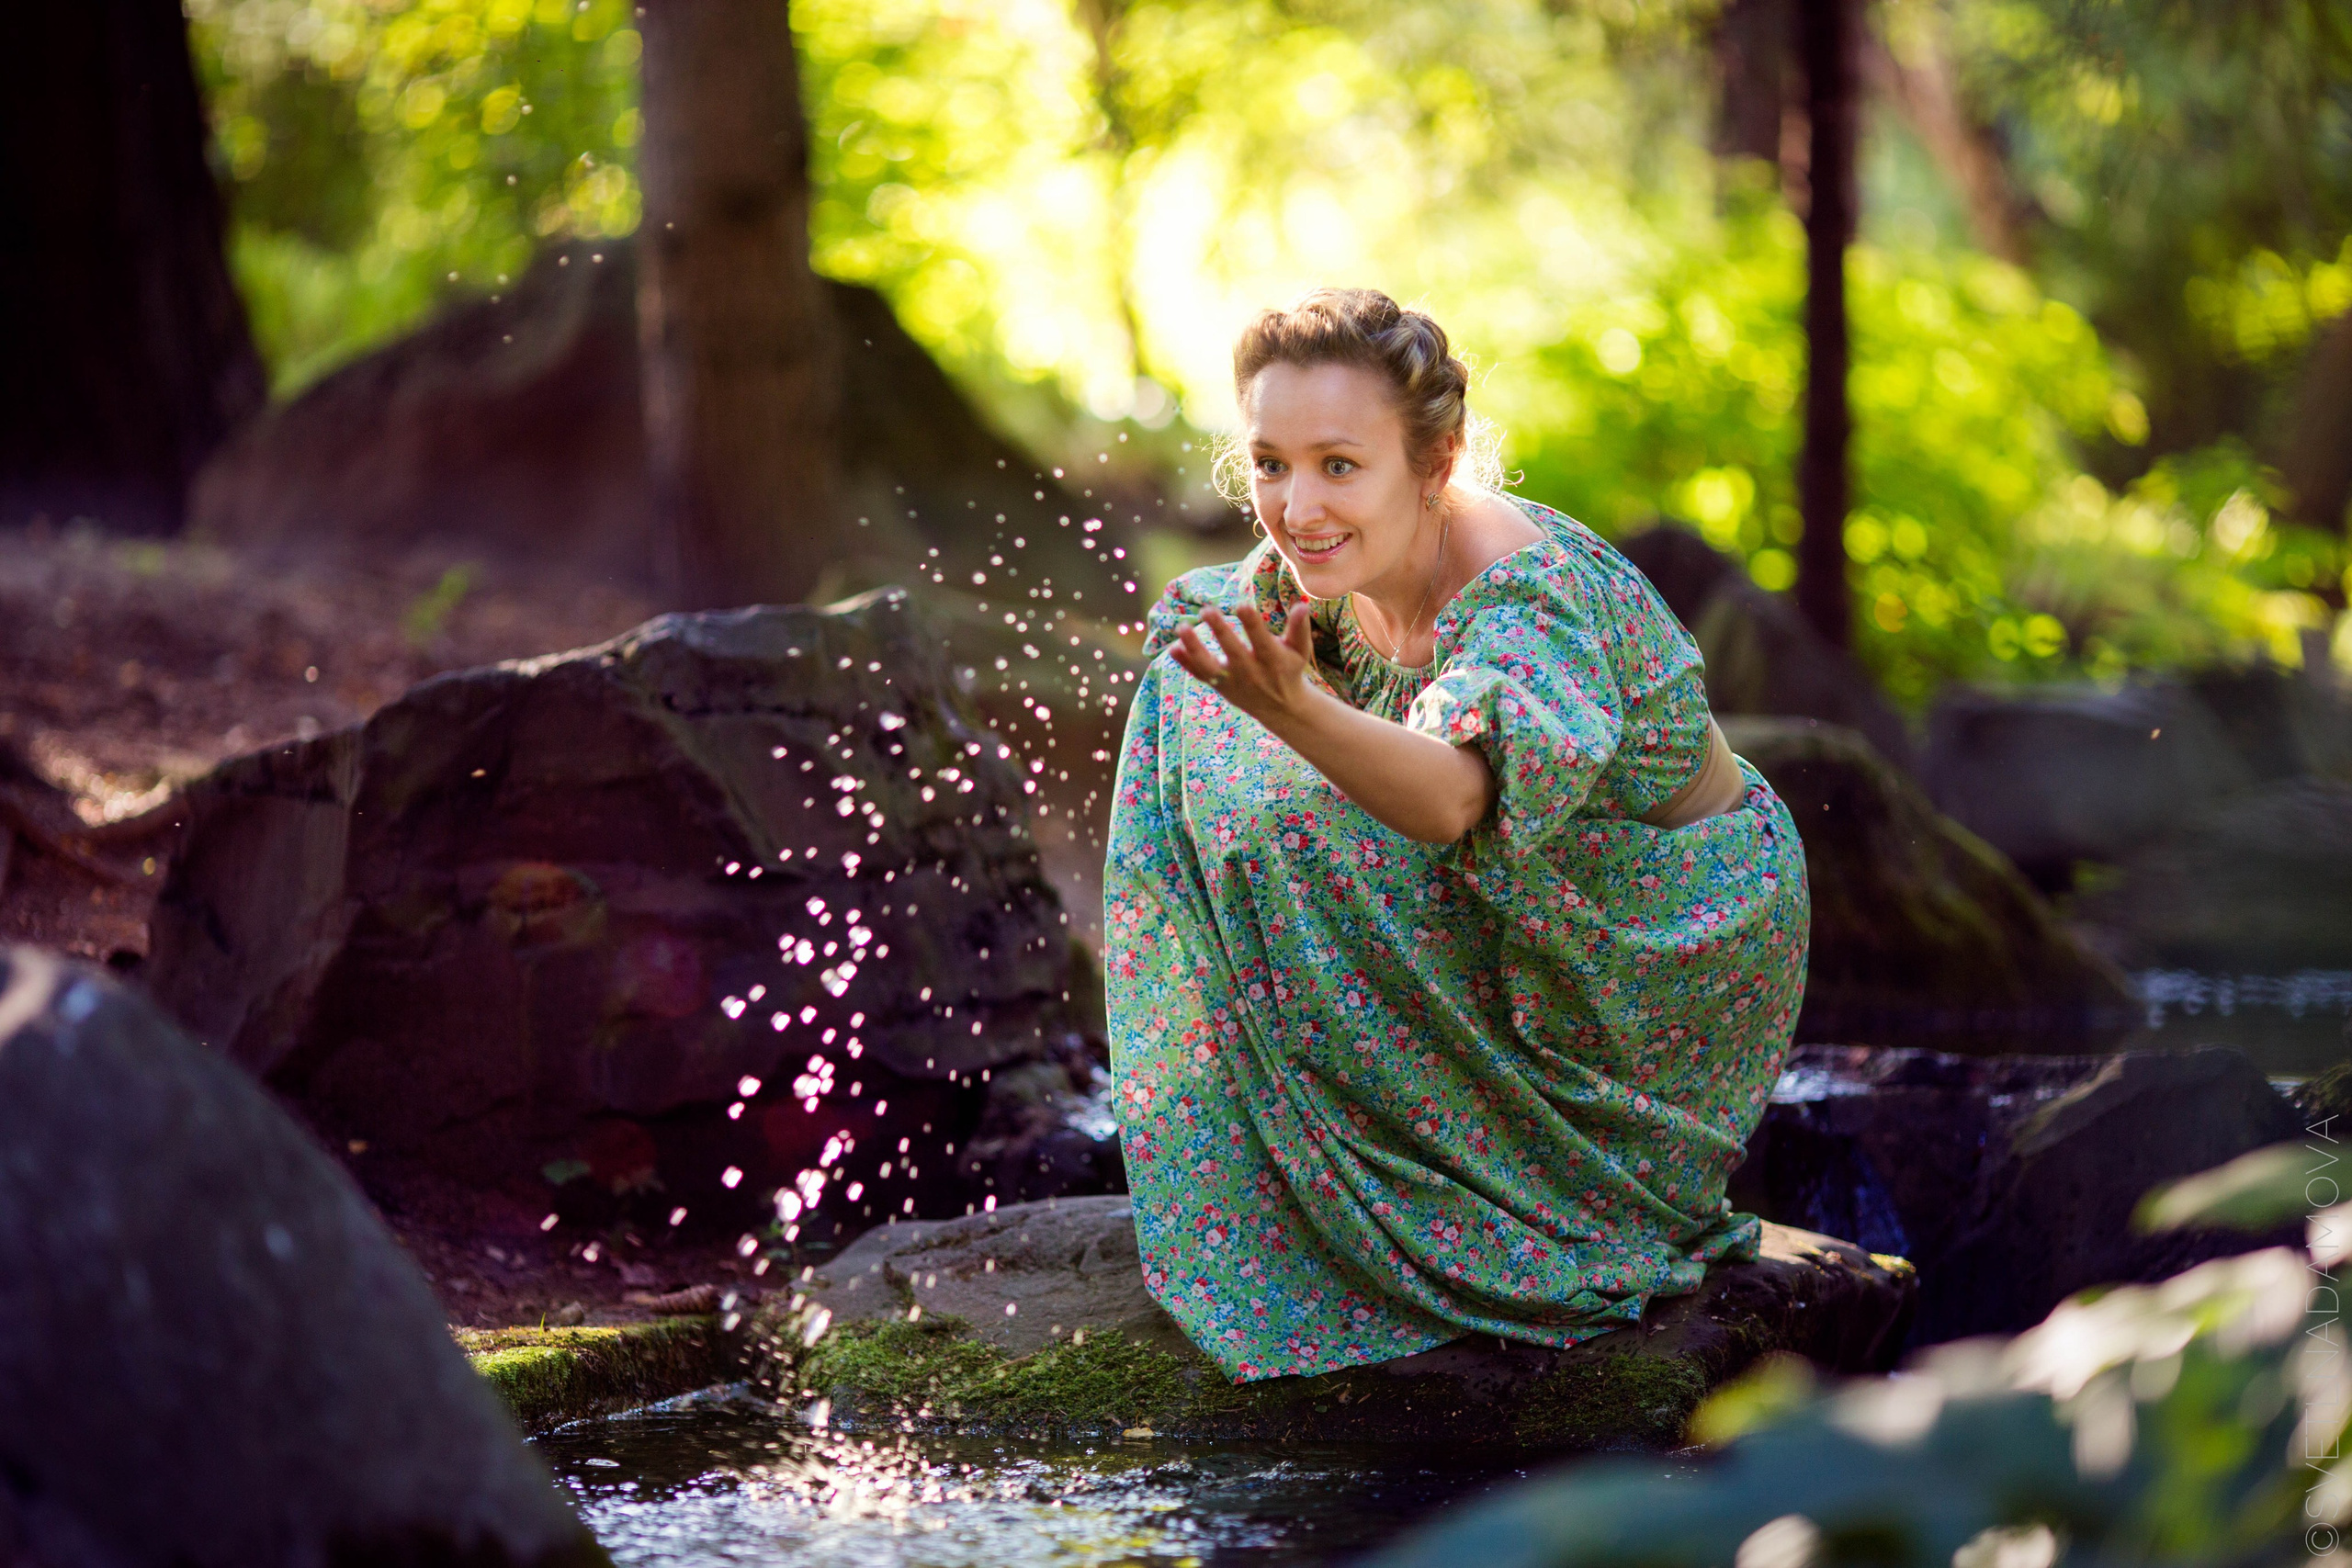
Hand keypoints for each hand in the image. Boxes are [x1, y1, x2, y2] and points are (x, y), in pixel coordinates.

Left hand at [1170, 603, 1316, 726]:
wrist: (1282, 708)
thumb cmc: (1290, 669)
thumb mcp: (1300, 650)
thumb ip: (1299, 628)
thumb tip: (1303, 604)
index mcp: (1272, 660)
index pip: (1260, 640)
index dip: (1251, 623)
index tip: (1241, 605)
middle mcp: (1251, 672)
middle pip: (1232, 651)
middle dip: (1220, 631)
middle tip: (1207, 610)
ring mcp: (1233, 682)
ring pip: (1210, 667)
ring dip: (1194, 648)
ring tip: (1181, 627)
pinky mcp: (1221, 687)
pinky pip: (1200, 676)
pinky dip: (1186, 664)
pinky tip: (1173, 648)